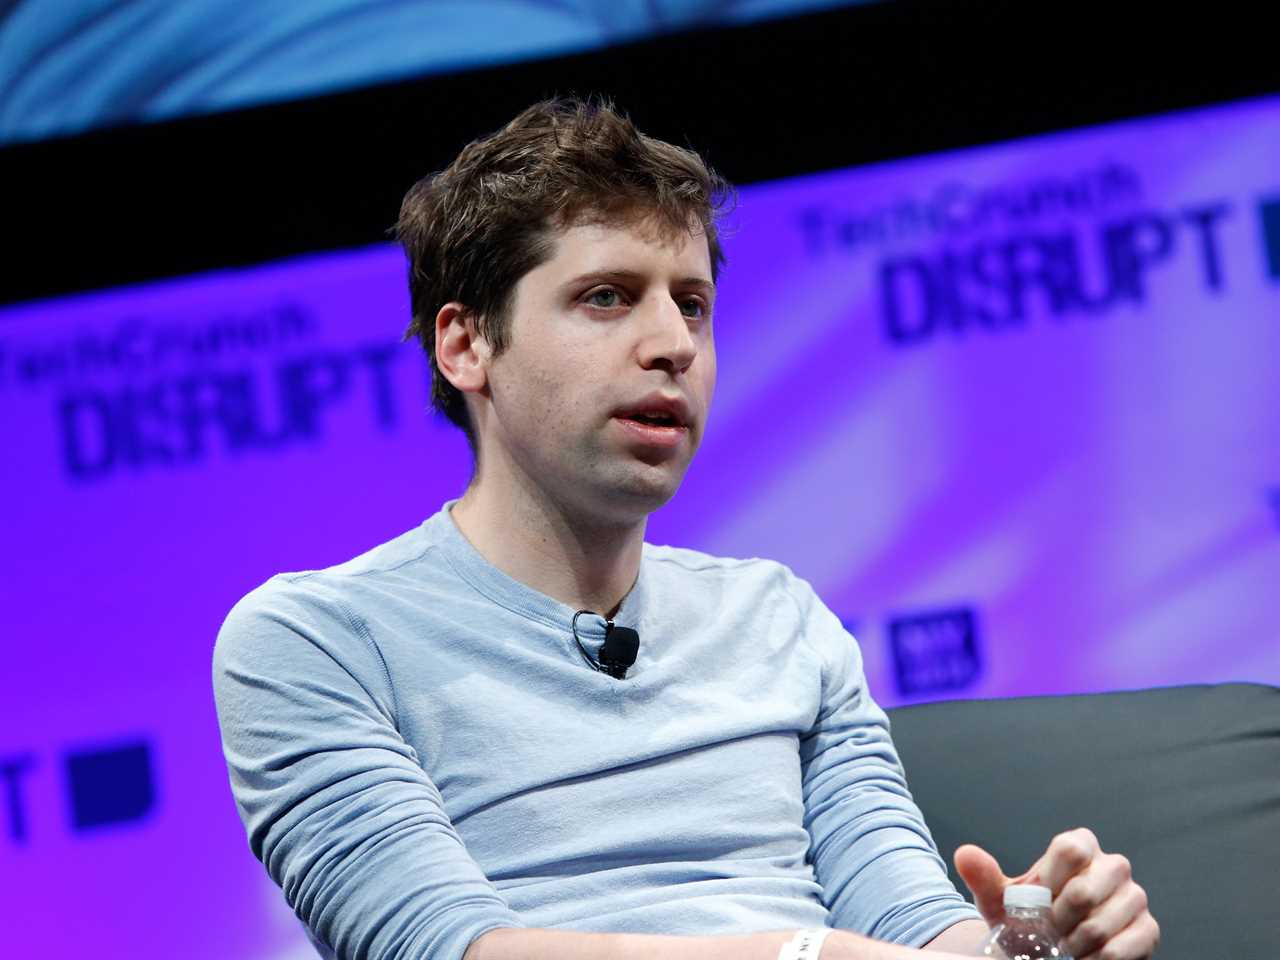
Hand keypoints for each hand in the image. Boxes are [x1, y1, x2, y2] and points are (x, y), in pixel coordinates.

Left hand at [954, 828, 1159, 959]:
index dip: (1048, 881)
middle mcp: (1113, 866)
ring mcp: (1135, 897)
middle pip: (1084, 890)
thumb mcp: (1001, 899)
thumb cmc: (1026, 918)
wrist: (1048, 951)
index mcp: (1080, 845)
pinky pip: (1122, 948)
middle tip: (1045, 935)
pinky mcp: (1147, 929)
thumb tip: (964, 854)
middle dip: (1057, 922)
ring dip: (1072, 946)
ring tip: (1059, 950)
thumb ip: (983, 875)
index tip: (1035, 902)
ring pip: (1101, 923)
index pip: (1070, 849)